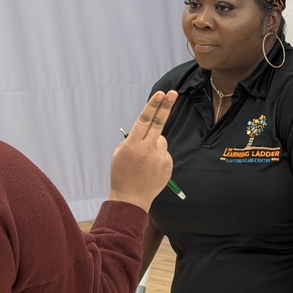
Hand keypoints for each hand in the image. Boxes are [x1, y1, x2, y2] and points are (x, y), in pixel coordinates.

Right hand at [109, 90, 176, 210]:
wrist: (131, 199)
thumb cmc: (122, 173)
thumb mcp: (119, 153)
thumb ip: (132, 139)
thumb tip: (146, 128)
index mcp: (133, 145)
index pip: (144, 120)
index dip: (152, 105)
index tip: (160, 94)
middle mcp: (148, 150)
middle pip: (159, 123)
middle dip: (166, 106)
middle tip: (173, 93)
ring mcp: (159, 158)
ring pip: (161, 140)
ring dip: (155, 144)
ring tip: (144, 161)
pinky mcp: (167, 165)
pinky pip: (164, 153)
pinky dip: (159, 156)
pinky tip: (150, 168)